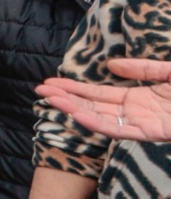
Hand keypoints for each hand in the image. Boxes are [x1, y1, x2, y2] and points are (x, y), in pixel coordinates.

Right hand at [38, 57, 170, 140]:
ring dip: (74, 109)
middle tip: (40, 89)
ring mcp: (141, 125)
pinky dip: (97, 125)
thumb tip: (111, 64)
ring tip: (52, 99)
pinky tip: (78, 115)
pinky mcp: (151, 134)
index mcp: (138, 99)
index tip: (51, 82)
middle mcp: (134, 113)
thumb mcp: (169, 71)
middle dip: (66, 98)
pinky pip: (119, 131)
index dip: (74, 88)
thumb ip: (143, 68)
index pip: (98, 94)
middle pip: (93, 107)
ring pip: (100, 119)